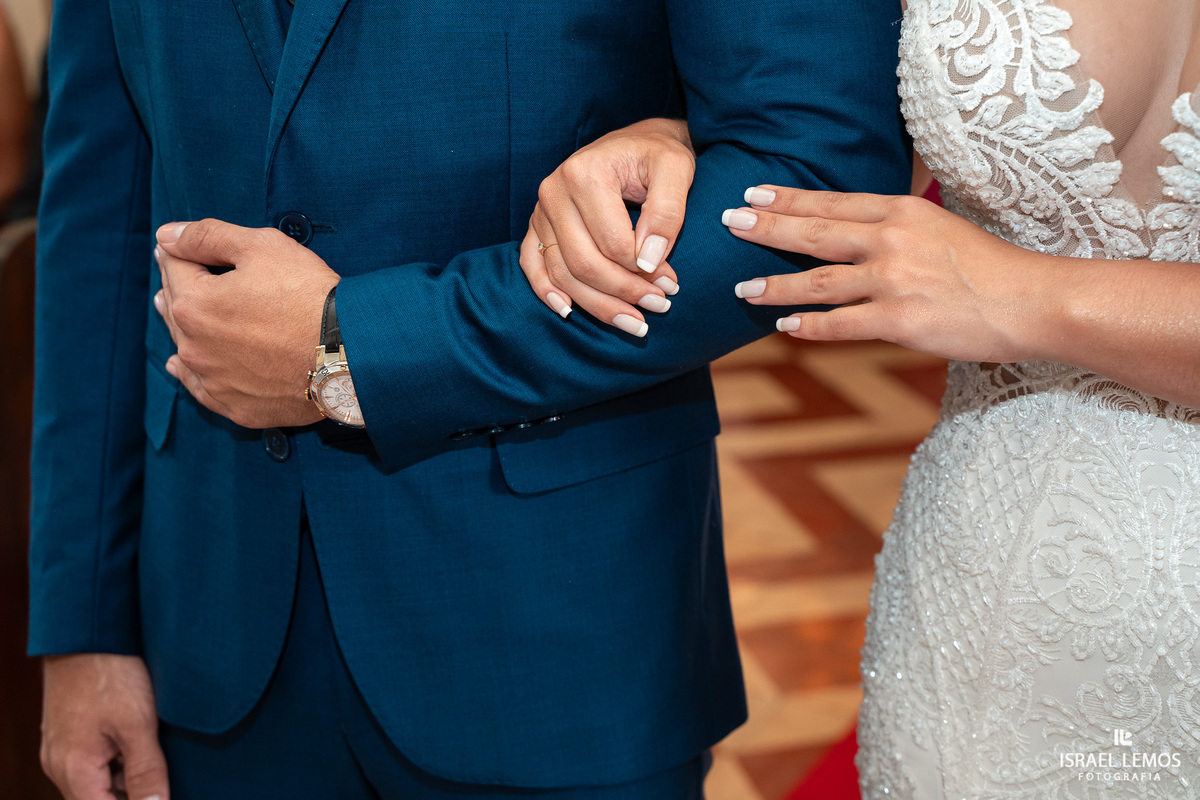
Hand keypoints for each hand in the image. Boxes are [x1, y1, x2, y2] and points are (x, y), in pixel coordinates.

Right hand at [41, 654, 168, 799]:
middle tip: (161, 762)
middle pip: (102, 799)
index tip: (163, 792)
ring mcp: (62, 750)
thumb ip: (147, 772)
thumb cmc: (110, 673)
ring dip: (128, 774)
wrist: (85, 631)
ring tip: (152, 744)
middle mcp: (60, 767)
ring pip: (101, 781)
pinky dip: (120, 756)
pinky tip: (140, 735)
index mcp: (73, 772)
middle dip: (134, 792)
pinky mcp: (69, 734)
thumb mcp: (138, 724)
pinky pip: (96, 761)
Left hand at [154, 219, 339, 427]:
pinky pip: (202, 389)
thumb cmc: (309, 296)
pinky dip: (192, 374)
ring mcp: (214, 381)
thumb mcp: (263, 247)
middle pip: (174, 309)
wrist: (350, 354)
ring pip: (185, 348)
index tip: (179, 246)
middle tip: (178, 275)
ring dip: (182, 328)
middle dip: (177, 287)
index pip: (174, 267)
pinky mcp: (236, 407)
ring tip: (179, 313)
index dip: (178, 250)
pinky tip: (182, 365)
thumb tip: (166, 235)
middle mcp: (194, 347)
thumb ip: (208, 236)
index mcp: (194, 304)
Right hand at [519, 118, 692, 335]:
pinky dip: (546, 291)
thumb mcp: (676, 168)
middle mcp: (554, 191)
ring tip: (635, 322)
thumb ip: (667, 211)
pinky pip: (532, 265)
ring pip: (562, 273)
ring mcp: (541, 210)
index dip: (643, 271)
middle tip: (659, 306)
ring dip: (598, 305)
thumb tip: (649, 259)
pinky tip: (568, 311)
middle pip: (584, 263)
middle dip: (624, 293)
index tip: (671, 283)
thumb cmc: (656, 155)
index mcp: (585, 173)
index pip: (612, 243)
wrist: (635, 143)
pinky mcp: (537, 225)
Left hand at [723, 187, 1043, 362]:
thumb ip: (898, 225)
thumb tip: (861, 227)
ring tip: (742, 289)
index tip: (754, 194)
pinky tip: (784, 327)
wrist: (1030, 301)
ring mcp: (893, 280)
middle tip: (728, 223)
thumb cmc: (989, 267)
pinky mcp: (898, 320)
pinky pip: (841, 324)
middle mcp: (891, 240)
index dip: (788, 199)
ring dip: (775, 285)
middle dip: (767, 228)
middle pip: (815, 233)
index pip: (832, 203)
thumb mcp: (941, 228)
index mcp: (901, 212)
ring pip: (818, 281)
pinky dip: (809, 325)